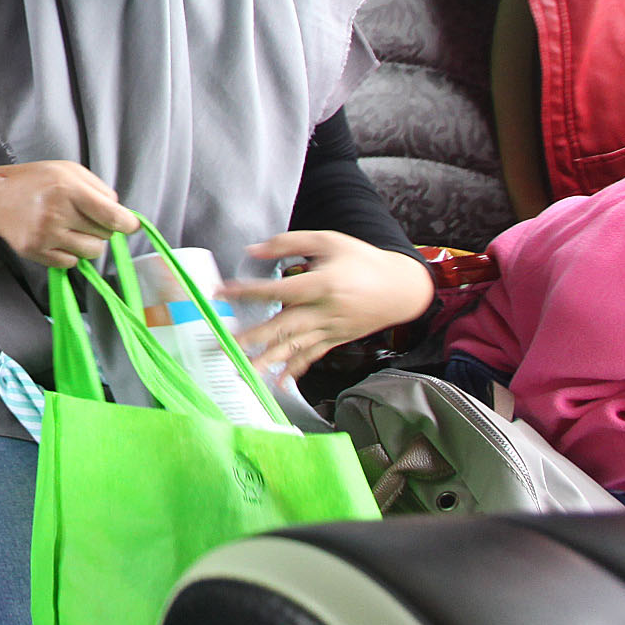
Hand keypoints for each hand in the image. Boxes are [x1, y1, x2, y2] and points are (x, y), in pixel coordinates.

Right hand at [0, 161, 138, 267]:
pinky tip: (58, 238)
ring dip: (89, 242)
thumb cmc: (35, 181)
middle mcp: (57, 213)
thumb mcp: (67, 170)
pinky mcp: (35, 251)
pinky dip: (70, 254)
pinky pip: (71, 263)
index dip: (128, 223)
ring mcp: (45, 235)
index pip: (111, 215)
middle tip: (86, 218)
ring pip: (91, 252)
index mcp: (67, 188)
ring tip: (73, 229)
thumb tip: (120, 212)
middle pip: (104, 235)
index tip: (131, 225)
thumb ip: (98, 187)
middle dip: (102, 227)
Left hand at [226, 233, 434, 378]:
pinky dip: (295, 370)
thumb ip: (289, 243)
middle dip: (252, 337)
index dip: (248, 292)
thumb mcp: (328, 241)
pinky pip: (312, 356)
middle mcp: (325, 311)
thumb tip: (254, 250)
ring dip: (268, 360)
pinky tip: (279, 383)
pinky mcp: (336, 339)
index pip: (277, 291)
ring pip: (295, 347)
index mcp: (322, 284)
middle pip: (283, 327)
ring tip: (244, 370)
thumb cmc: (364, 260)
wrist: (401, 288)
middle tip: (225, 344)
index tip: (222, 292)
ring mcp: (331, 329)